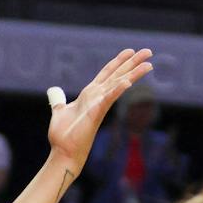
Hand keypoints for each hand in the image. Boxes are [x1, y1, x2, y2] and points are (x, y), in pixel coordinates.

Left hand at [47, 48, 153, 171]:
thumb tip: (53, 91)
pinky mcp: (96, 113)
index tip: (130, 50)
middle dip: (132, 63)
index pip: (106, 73)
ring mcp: (98, 104)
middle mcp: (97, 97)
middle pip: (117, 75)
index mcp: (89, 94)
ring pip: (118, 84)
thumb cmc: (63, 135)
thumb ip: (58, 100)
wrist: (63, 151)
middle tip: (149, 51)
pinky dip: (117, 90)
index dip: (118, 61)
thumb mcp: (59, 111)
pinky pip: (108, 99)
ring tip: (148, 64)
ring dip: (133, 74)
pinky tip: (127, 82)